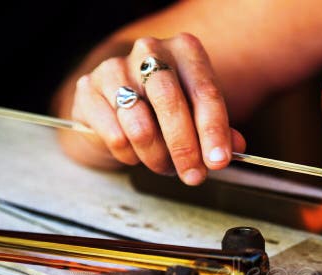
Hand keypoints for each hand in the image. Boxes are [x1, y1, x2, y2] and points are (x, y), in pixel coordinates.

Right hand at [64, 33, 244, 184]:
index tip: (219, 161)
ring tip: (165, 167)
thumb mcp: (199, 115)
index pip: (205, 93)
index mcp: (185, 51)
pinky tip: (136, 154)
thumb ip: (219, 131)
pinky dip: (130, 155)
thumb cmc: (167, 110)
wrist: (118, 104)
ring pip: (140, 125)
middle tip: (193, 176)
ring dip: (157, 157)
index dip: (213, 131)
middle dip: (184, 148)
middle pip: (170, 104)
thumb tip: (233, 149)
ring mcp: (115, 67)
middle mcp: (150, 51)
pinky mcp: (88, 89)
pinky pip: (115, 135)